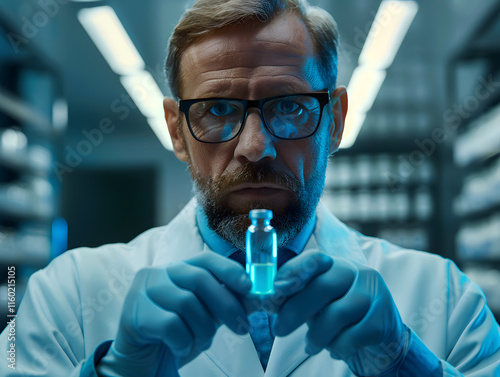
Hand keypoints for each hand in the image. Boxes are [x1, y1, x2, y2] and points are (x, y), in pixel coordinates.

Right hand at [97, 252, 252, 376]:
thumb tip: (257, 296)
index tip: (249, 287)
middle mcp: (158, 273)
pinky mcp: (134, 314)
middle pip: (200, 279)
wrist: (142, 362)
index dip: (229, 270)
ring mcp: (142, 291)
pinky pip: (170, 325)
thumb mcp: (207, 318)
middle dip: (226, 305)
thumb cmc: (176, 335)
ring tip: (199, 342)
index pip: (206, 259)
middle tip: (242, 328)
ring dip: (202, 330)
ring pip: (187, 303)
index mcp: (177, 269)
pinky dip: (183, 341)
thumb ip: (228, 304)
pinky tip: (180, 347)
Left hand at [266, 251, 408, 376]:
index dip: (293, 273)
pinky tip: (336, 350)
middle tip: (279, 331)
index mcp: (336, 264)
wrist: (379, 338)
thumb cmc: (339, 316)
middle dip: (296, 311)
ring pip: (338, 314)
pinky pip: (354, 336)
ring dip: (318, 335)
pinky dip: (339, 347)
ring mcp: (374, 293)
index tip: (274, 292)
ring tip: (310, 346)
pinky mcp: (383, 319)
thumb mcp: (315, 302)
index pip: (314, 259)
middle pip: (323, 286)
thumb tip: (266, 301)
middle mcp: (357, 272)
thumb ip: (295, 296)